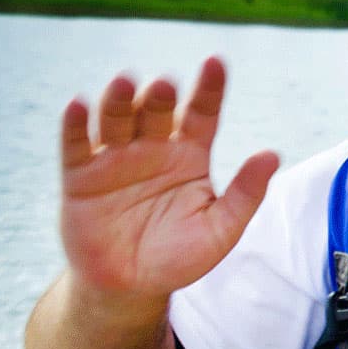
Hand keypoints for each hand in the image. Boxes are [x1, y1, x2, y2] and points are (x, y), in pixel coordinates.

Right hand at [59, 56, 279, 301]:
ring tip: (125, 83)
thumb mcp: (221, 229)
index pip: (203, 113)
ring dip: (119, 101)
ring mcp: (115, 159)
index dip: (209, 88)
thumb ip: (246, 194)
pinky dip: (75, 124)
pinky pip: (76, 145)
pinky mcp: (81, 176)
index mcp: (190, 155)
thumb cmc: (180, 257)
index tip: (215, 62)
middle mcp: (153, 148)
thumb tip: (272, 154)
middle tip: (166, 85)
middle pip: (158, 112)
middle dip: (161, 96)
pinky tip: (78, 105)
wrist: (131, 287)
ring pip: (117, 120)